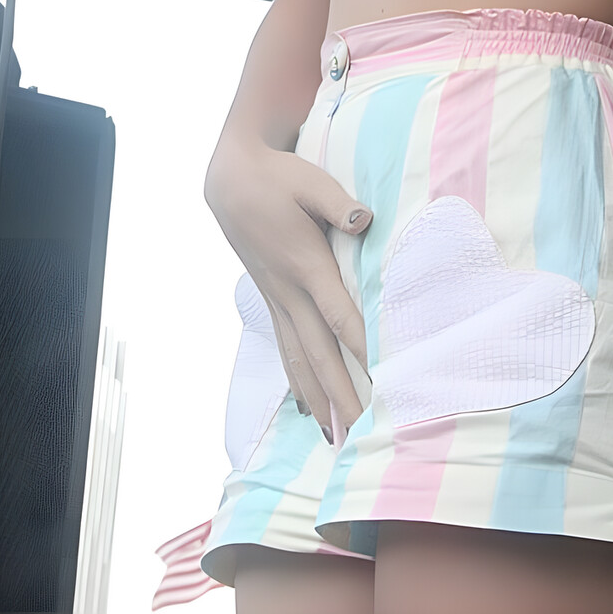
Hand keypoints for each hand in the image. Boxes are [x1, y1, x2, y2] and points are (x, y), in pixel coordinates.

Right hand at [206, 139, 371, 437]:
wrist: (230, 179)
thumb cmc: (277, 177)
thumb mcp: (309, 181)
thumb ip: (338, 203)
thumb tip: (365, 219)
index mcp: (304, 263)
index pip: (339, 314)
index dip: (361, 347)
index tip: (382, 379)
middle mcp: (288, 290)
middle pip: (319, 352)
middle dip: (341, 395)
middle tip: (361, 434)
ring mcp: (277, 297)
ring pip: (299, 358)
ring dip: (318, 399)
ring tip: (335, 436)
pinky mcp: (271, 297)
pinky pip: (286, 347)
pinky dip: (298, 380)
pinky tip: (307, 404)